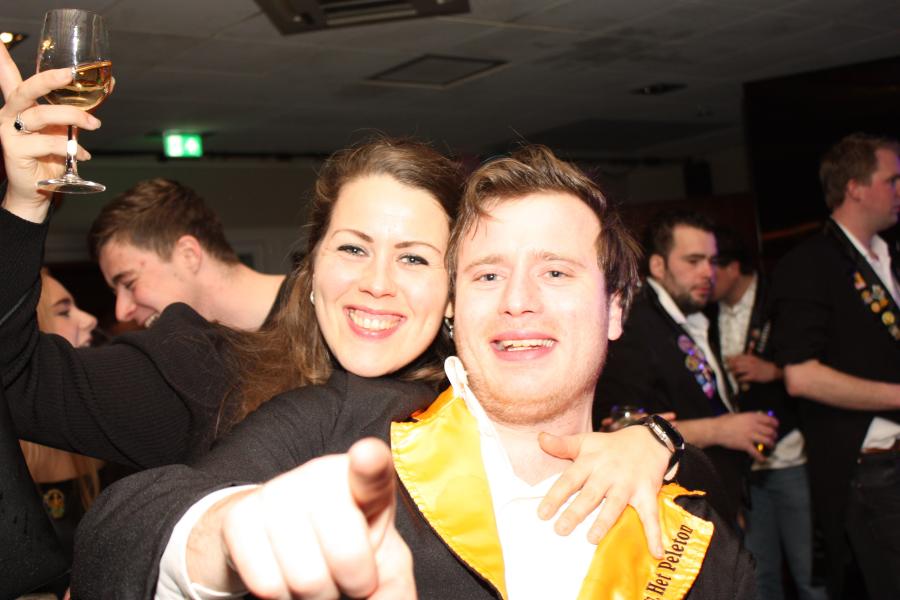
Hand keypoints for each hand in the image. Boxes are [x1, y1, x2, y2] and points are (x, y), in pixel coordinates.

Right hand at [0, 44, 98, 221]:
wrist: (39, 188)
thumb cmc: (51, 152)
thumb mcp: (66, 125)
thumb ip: (80, 105)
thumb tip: (109, 82)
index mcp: (20, 103)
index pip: (6, 75)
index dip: (2, 58)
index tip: (0, 39)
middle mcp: (10, 113)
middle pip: (26, 89)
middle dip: (49, 79)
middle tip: (71, 74)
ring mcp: (10, 132)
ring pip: (42, 116)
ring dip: (73, 118)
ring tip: (95, 125)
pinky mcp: (15, 151)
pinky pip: (48, 144)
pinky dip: (71, 148)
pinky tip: (82, 155)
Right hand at [213, 438, 414, 599]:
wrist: (279, 537)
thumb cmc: (345, 546)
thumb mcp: (380, 561)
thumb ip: (393, 584)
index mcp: (366, 481)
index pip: (372, 467)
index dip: (369, 462)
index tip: (367, 456)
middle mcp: (321, 475)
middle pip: (347, 556)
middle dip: (352, 586)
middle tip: (345, 576)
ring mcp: (278, 491)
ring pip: (306, 580)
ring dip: (315, 597)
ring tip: (315, 574)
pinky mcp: (240, 516)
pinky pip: (267, 585)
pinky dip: (281, 597)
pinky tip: (284, 574)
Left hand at [537, 424, 672, 558]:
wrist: (648, 440)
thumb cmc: (610, 446)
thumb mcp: (586, 441)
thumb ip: (562, 444)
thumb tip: (540, 439)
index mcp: (591, 461)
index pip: (570, 479)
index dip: (556, 496)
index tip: (542, 513)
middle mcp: (608, 473)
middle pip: (590, 494)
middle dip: (576, 512)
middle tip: (561, 530)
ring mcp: (628, 484)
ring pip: (615, 505)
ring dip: (604, 522)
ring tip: (591, 539)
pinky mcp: (647, 493)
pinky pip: (651, 515)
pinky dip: (654, 533)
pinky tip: (656, 551)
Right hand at [713, 412, 778, 460]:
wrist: (715, 430)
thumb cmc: (723, 421)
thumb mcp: (737, 415)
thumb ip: (747, 417)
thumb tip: (755, 417)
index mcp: (751, 417)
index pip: (769, 420)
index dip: (775, 424)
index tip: (775, 426)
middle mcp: (753, 426)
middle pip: (770, 431)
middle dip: (774, 435)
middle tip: (773, 437)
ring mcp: (749, 436)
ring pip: (767, 441)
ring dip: (771, 444)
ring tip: (771, 446)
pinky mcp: (745, 445)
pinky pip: (756, 452)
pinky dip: (761, 457)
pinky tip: (763, 459)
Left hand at [725, 354, 781, 383]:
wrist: (773, 371)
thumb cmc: (763, 365)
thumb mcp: (756, 358)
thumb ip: (749, 355)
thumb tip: (741, 353)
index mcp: (750, 357)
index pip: (737, 357)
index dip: (730, 358)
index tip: (725, 360)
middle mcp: (750, 362)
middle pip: (735, 363)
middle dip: (729, 366)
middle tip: (726, 368)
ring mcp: (751, 369)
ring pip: (738, 370)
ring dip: (733, 372)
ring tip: (731, 374)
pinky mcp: (753, 376)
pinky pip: (743, 378)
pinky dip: (739, 379)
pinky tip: (737, 380)